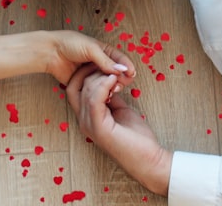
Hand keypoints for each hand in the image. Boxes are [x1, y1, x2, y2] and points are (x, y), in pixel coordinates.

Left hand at [45, 31, 135, 87]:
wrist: (51, 53)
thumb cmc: (70, 44)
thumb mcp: (91, 49)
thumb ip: (106, 60)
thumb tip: (122, 69)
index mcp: (105, 51)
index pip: (121, 59)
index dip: (128, 66)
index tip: (131, 74)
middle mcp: (101, 63)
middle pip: (117, 73)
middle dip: (121, 79)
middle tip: (118, 84)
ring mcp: (93, 74)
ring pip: (108, 83)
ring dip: (111, 86)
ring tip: (110, 89)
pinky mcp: (86, 83)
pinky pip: (96, 89)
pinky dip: (101, 92)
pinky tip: (102, 93)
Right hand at [65, 64, 172, 194]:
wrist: (148, 159)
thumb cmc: (136, 138)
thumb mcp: (121, 110)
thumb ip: (111, 97)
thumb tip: (110, 80)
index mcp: (87, 117)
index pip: (73, 89)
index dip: (83, 72)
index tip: (99, 63)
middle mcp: (84, 121)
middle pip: (75, 87)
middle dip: (90, 71)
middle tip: (108, 66)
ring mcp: (90, 125)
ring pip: (85, 91)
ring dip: (100, 77)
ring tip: (115, 74)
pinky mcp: (99, 128)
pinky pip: (94, 100)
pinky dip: (103, 86)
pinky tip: (114, 80)